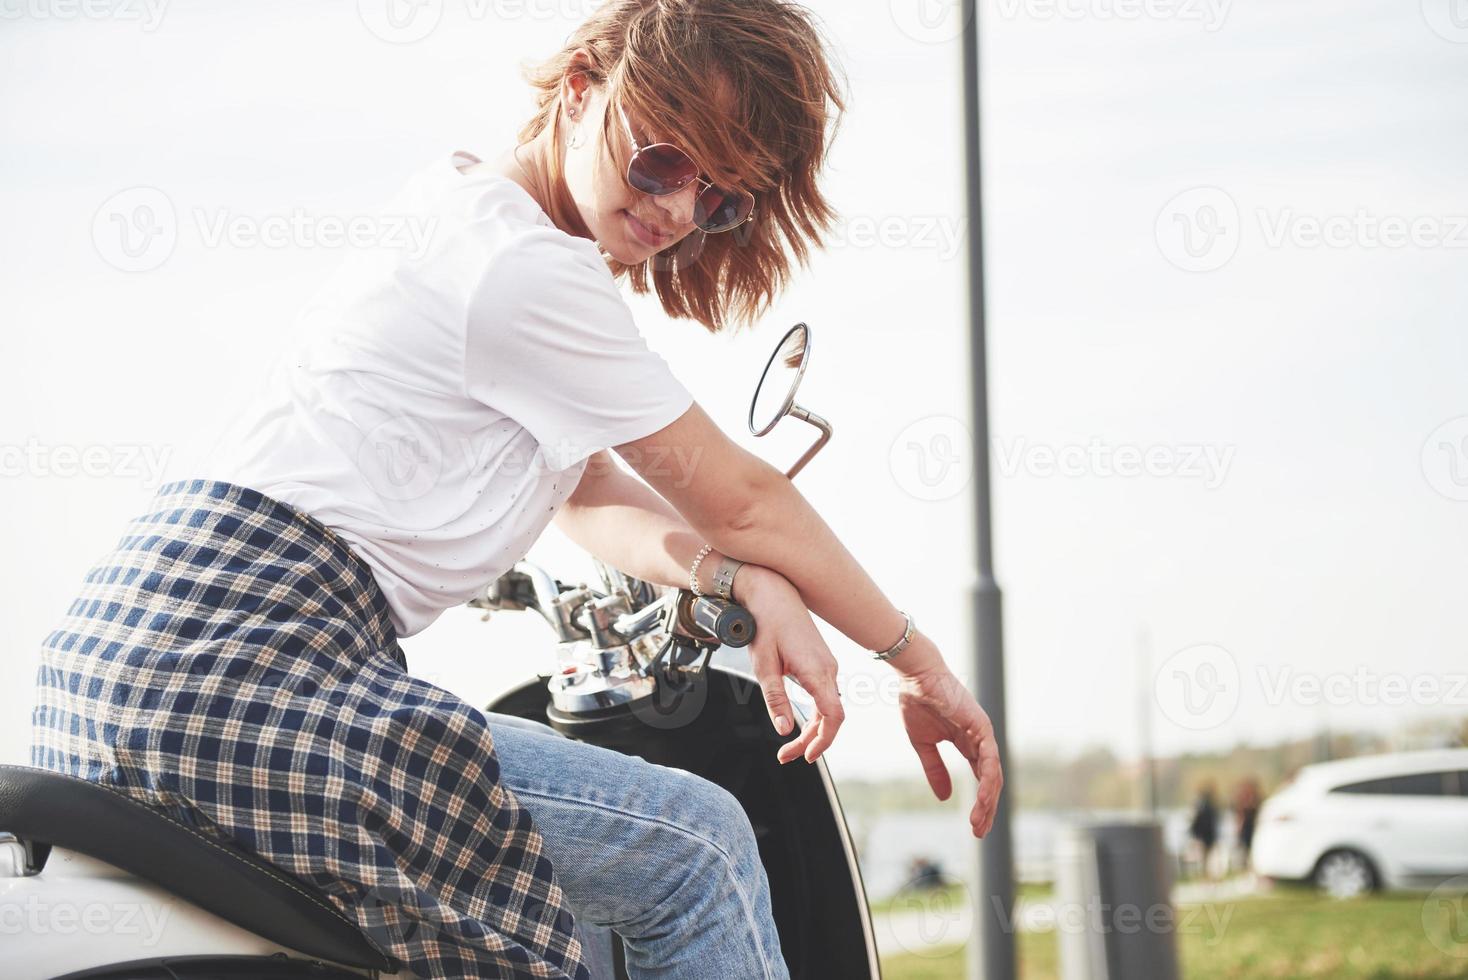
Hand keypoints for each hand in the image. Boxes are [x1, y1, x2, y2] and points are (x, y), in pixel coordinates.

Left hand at [734, 564, 844, 763]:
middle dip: (812, 742)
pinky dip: (814, 715)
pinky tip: (799, 724)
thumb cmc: (765, 624)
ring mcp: (828, 665)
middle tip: (786, 756)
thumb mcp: (764, 666)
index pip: (834, 717)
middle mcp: (829, 670)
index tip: (805, 757)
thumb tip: (783, 731)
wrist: (773, 591)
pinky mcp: (822, 662)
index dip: (823, 741)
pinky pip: (825, 696)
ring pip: (828, 708)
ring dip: (812, 730)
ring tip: (789, 747)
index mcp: (818, 671)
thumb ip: (775, 699)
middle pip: (831, 717)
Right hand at [895, 647, 1002, 837]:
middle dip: (986, 808)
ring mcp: (984, 734)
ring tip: (979, 822)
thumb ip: (936, 770)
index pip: (980, 778)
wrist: (915, 677)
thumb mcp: (923, 744)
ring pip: (993, 774)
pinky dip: (988, 780)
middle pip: (990, 781)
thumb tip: (946, 798)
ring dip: (988, 800)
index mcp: (968, 743)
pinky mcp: (982, 727)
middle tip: (979, 831)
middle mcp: (980, 740)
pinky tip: (984, 799)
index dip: (979, 802)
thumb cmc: (918, 703)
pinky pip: (990, 759)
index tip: (974, 826)